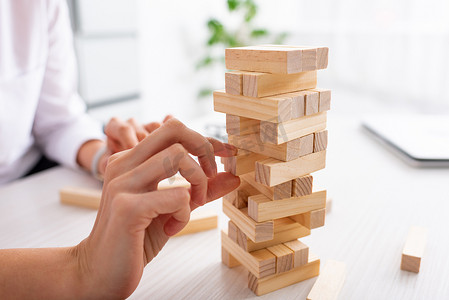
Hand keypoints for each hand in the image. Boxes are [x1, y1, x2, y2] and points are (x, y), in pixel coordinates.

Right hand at [75, 119, 239, 297]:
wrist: (99, 272)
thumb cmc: (135, 239)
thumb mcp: (174, 209)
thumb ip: (200, 190)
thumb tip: (232, 177)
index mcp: (132, 160)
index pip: (174, 130)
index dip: (206, 140)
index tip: (226, 154)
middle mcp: (124, 164)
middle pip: (175, 129)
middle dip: (205, 149)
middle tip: (209, 176)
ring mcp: (123, 183)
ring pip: (178, 157)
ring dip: (198, 183)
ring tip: (189, 207)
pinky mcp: (127, 207)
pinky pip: (177, 196)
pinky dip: (184, 214)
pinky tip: (172, 228)